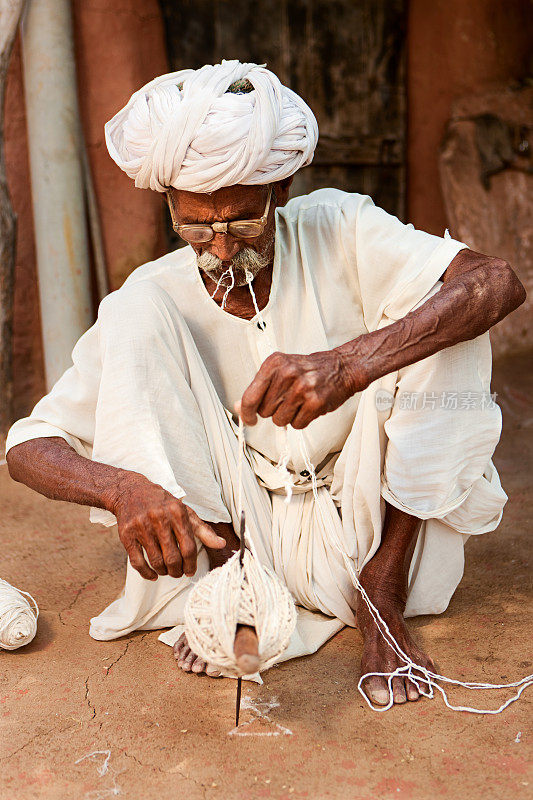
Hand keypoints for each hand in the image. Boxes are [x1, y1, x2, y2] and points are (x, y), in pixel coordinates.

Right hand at [110, 474, 225, 579]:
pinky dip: (146, 573)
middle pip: (172, 557)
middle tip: (178, 573)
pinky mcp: (127, 534)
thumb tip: (222, 544)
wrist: (131, 491)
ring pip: (156, 561)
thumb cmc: (162, 503)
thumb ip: (203, 530)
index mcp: (177, 513)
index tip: (190, 571)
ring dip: (163, 572)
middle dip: (177, 571)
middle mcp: (159, 519)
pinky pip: (137, 562)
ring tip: (166, 571)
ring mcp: (142, 527)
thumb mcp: (185, 512)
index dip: (191, 564)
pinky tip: (152, 575)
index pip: (188, 547)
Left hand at [237, 349, 368, 428]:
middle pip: (264, 411)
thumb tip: (239, 407)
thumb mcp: (280, 370)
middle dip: (273, 410)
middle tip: (286, 399)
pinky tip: (308, 407)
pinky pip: (296, 425)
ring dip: (287, 416)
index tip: (248, 419)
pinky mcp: (315, 403)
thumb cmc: (308, 370)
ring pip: (279, 420)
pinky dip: (301, 420)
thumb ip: (259, 388)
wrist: (341, 368)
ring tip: (298, 402)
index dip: (246, 412)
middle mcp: (287, 374)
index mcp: (275, 363)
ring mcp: (302, 388)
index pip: (250, 395)